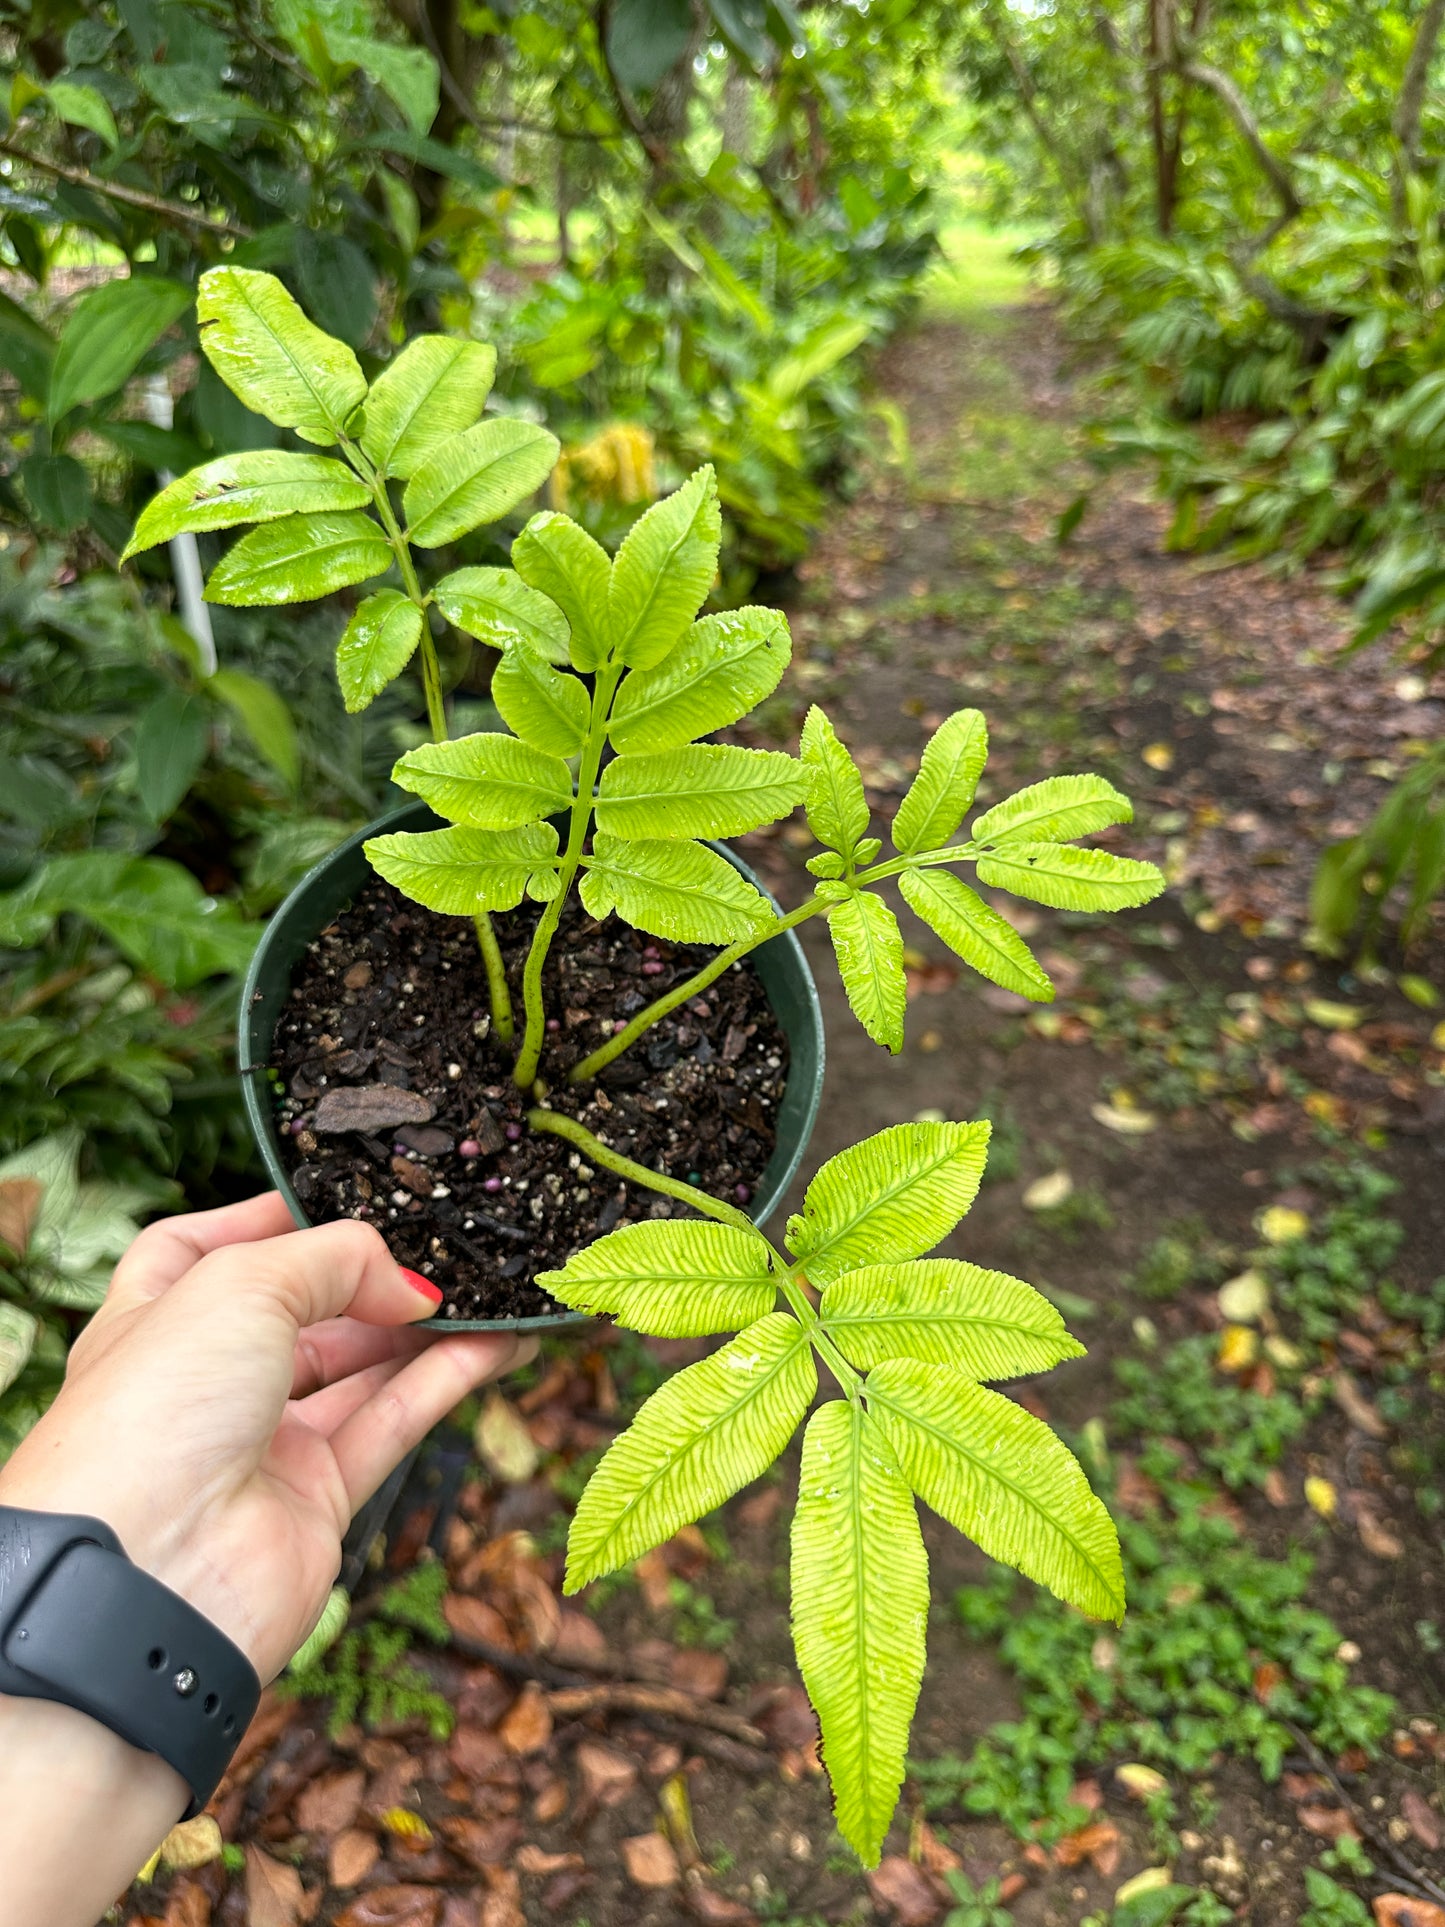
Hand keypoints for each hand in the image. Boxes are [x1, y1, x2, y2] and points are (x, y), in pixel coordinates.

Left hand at [0, 1192, 532, 1681]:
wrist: (149, 1577)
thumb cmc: (155, 1411)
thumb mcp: (240, 1285)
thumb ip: (336, 1261)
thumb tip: (409, 1285)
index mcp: (153, 1320)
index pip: (200, 1250)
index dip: (265, 1219)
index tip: (341, 1196)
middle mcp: (205, 1381)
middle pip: (303, 1311)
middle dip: (371, 1276)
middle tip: (444, 1247)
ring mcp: (262, 1443)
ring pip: (360, 1367)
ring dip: (426, 1328)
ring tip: (497, 1288)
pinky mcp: (318, 1498)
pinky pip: (393, 1422)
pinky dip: (448, 1381)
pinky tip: (501, 1345)